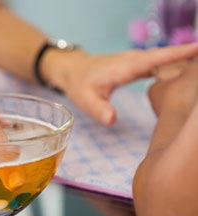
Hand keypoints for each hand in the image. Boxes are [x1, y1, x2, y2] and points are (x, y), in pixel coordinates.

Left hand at [42, 43, 197, 124]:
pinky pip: (157, 63)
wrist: (75, 71)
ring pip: (161, 57)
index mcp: (124, 67)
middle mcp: (132, 61)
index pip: (154, 59)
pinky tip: (181, 71)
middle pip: (163, 55)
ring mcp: (134, 61)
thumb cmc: (80, 85)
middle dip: (185, 55)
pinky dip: (170, 64)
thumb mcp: (85, 100)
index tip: (196, 49)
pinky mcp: (134, 65)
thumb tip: (112, 120)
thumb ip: (99, 109)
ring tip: (197, 66)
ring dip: (180, 58)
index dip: (176, 54)